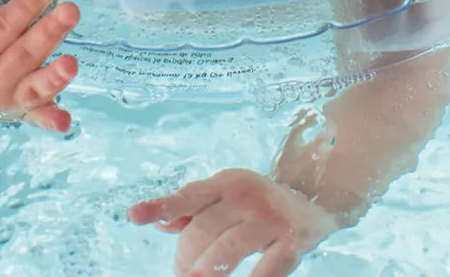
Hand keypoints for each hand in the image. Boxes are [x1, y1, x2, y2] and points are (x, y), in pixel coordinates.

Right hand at [0, 0, 79, 131]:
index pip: (4, 26)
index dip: (25, 7)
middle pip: (26, 52)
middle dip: (50, 32)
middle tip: (71, 11)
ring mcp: (12, 95)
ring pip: (35, 85)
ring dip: (54, 77)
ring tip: (72, 63)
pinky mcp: (24, 111)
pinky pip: (37, 117)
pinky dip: (50, 120)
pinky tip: (65, 122)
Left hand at [128, 168, 337, 276]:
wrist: (315, 198)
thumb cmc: (259, 203)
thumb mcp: (227, 196)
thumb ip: (194, 208)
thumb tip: (162, 223)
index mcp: (227, 182)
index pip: (189, 195)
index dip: (161, 206)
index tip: (134, 216)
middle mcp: (246, 195)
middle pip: (203, 229)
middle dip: (185, 258)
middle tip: (180, 275)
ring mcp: (269, 218)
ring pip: (228, 248)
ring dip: (206, 271)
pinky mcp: (290, 242)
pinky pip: (267, 267)